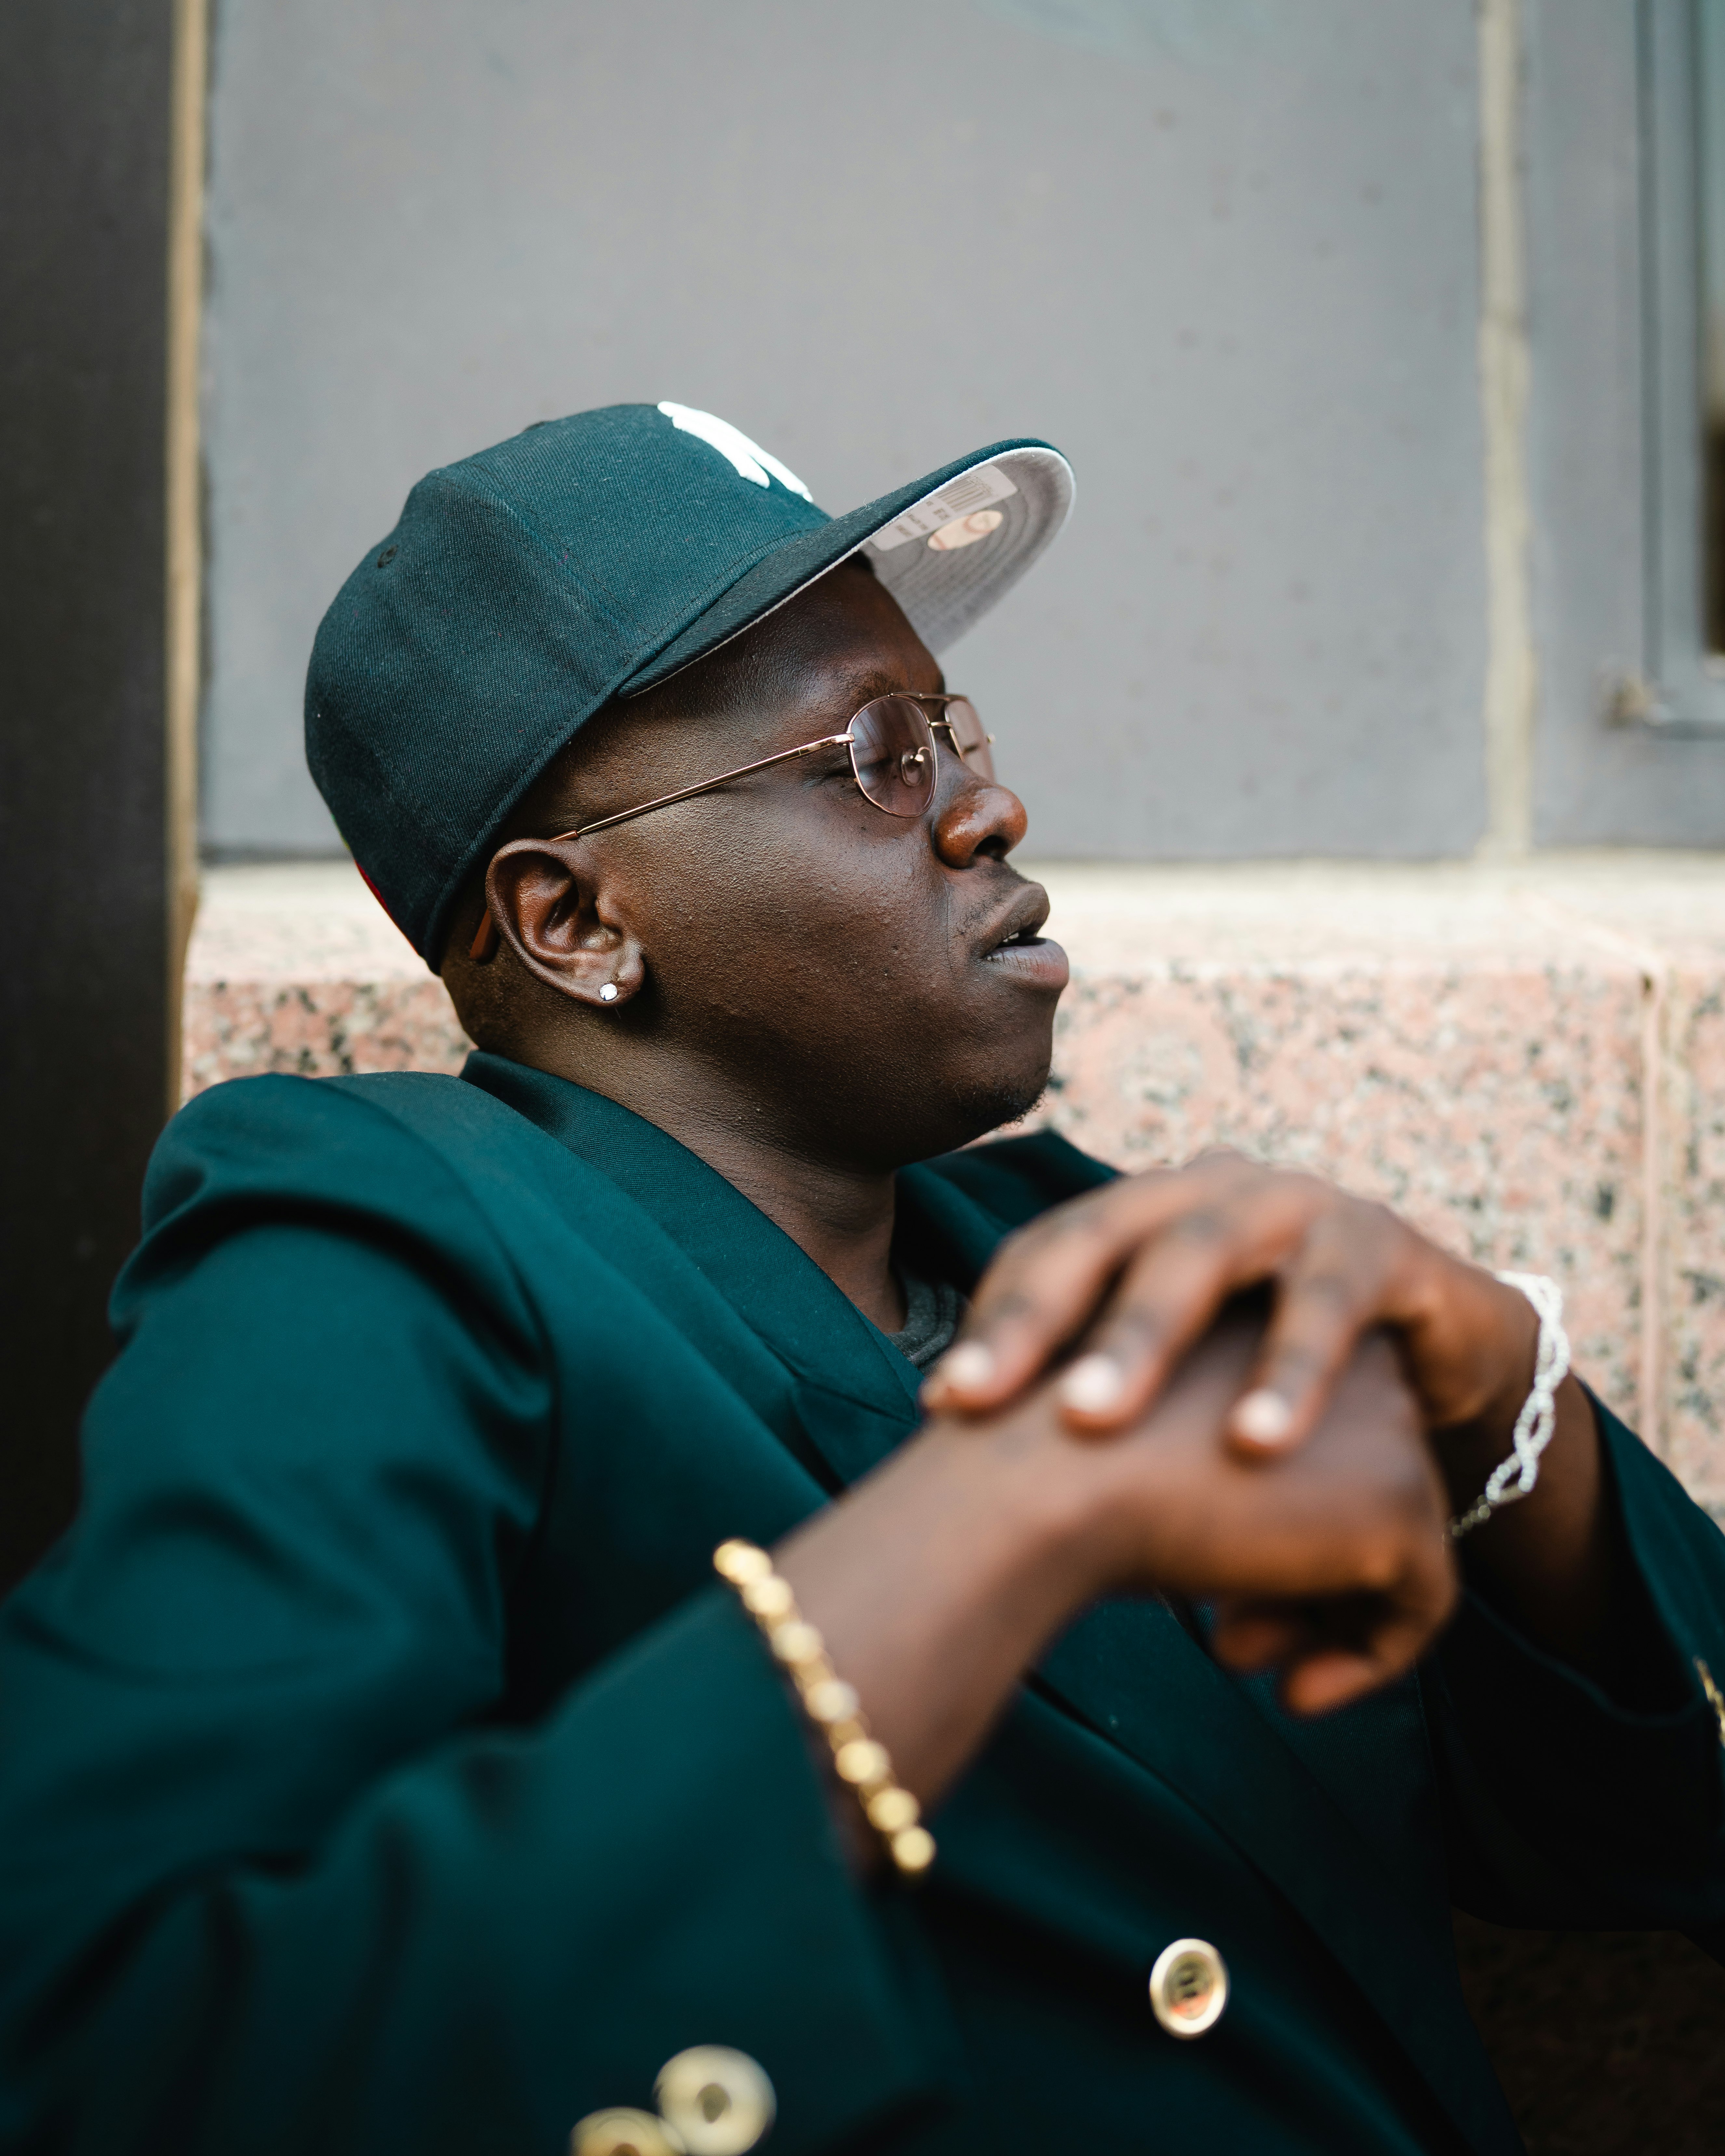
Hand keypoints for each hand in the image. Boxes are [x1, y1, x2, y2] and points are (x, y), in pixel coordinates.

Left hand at [921, 1151, 1541, 1464]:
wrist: (1428, 1352)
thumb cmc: (1270, 1364)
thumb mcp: (1181, 1372)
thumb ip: (1094, 1390)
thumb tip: (967, 1446)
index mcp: (1147, 1212)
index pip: (1046, 1250)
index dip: (991, 1318)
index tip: (940, 1404)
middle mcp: (1208, 1189)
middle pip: (1103, 1236)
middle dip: (1039, 1317)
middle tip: (982, 1399)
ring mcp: (1295, 1202)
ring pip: (1204, 1253)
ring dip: (1146, 1336)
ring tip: (1092, 1422)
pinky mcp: (1381, 1242)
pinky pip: (1330, 1300)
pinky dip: (1292, 1369)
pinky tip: (1258, 1442)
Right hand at [1000, 1306, 1457, 1713]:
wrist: (1043, 1478)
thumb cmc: (1051, 1460)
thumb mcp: (1139, 1443)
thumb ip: (1208, 1474)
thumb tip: (1253, 1568)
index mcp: (1279, 1319)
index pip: (1313, 1439)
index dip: (1266, 1524)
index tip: (1202, 1591)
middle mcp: (1346, 1352)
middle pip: (1354, 1490)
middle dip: (1297, 1580)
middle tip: (1226, 1641)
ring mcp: (1384, 1422)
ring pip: (1388, 1545)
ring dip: (1321, 1618)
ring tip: (1240, 1659)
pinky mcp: (1399, 1500)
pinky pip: (1423, 1603)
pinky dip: (1368, 1658)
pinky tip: (1294, 1697)